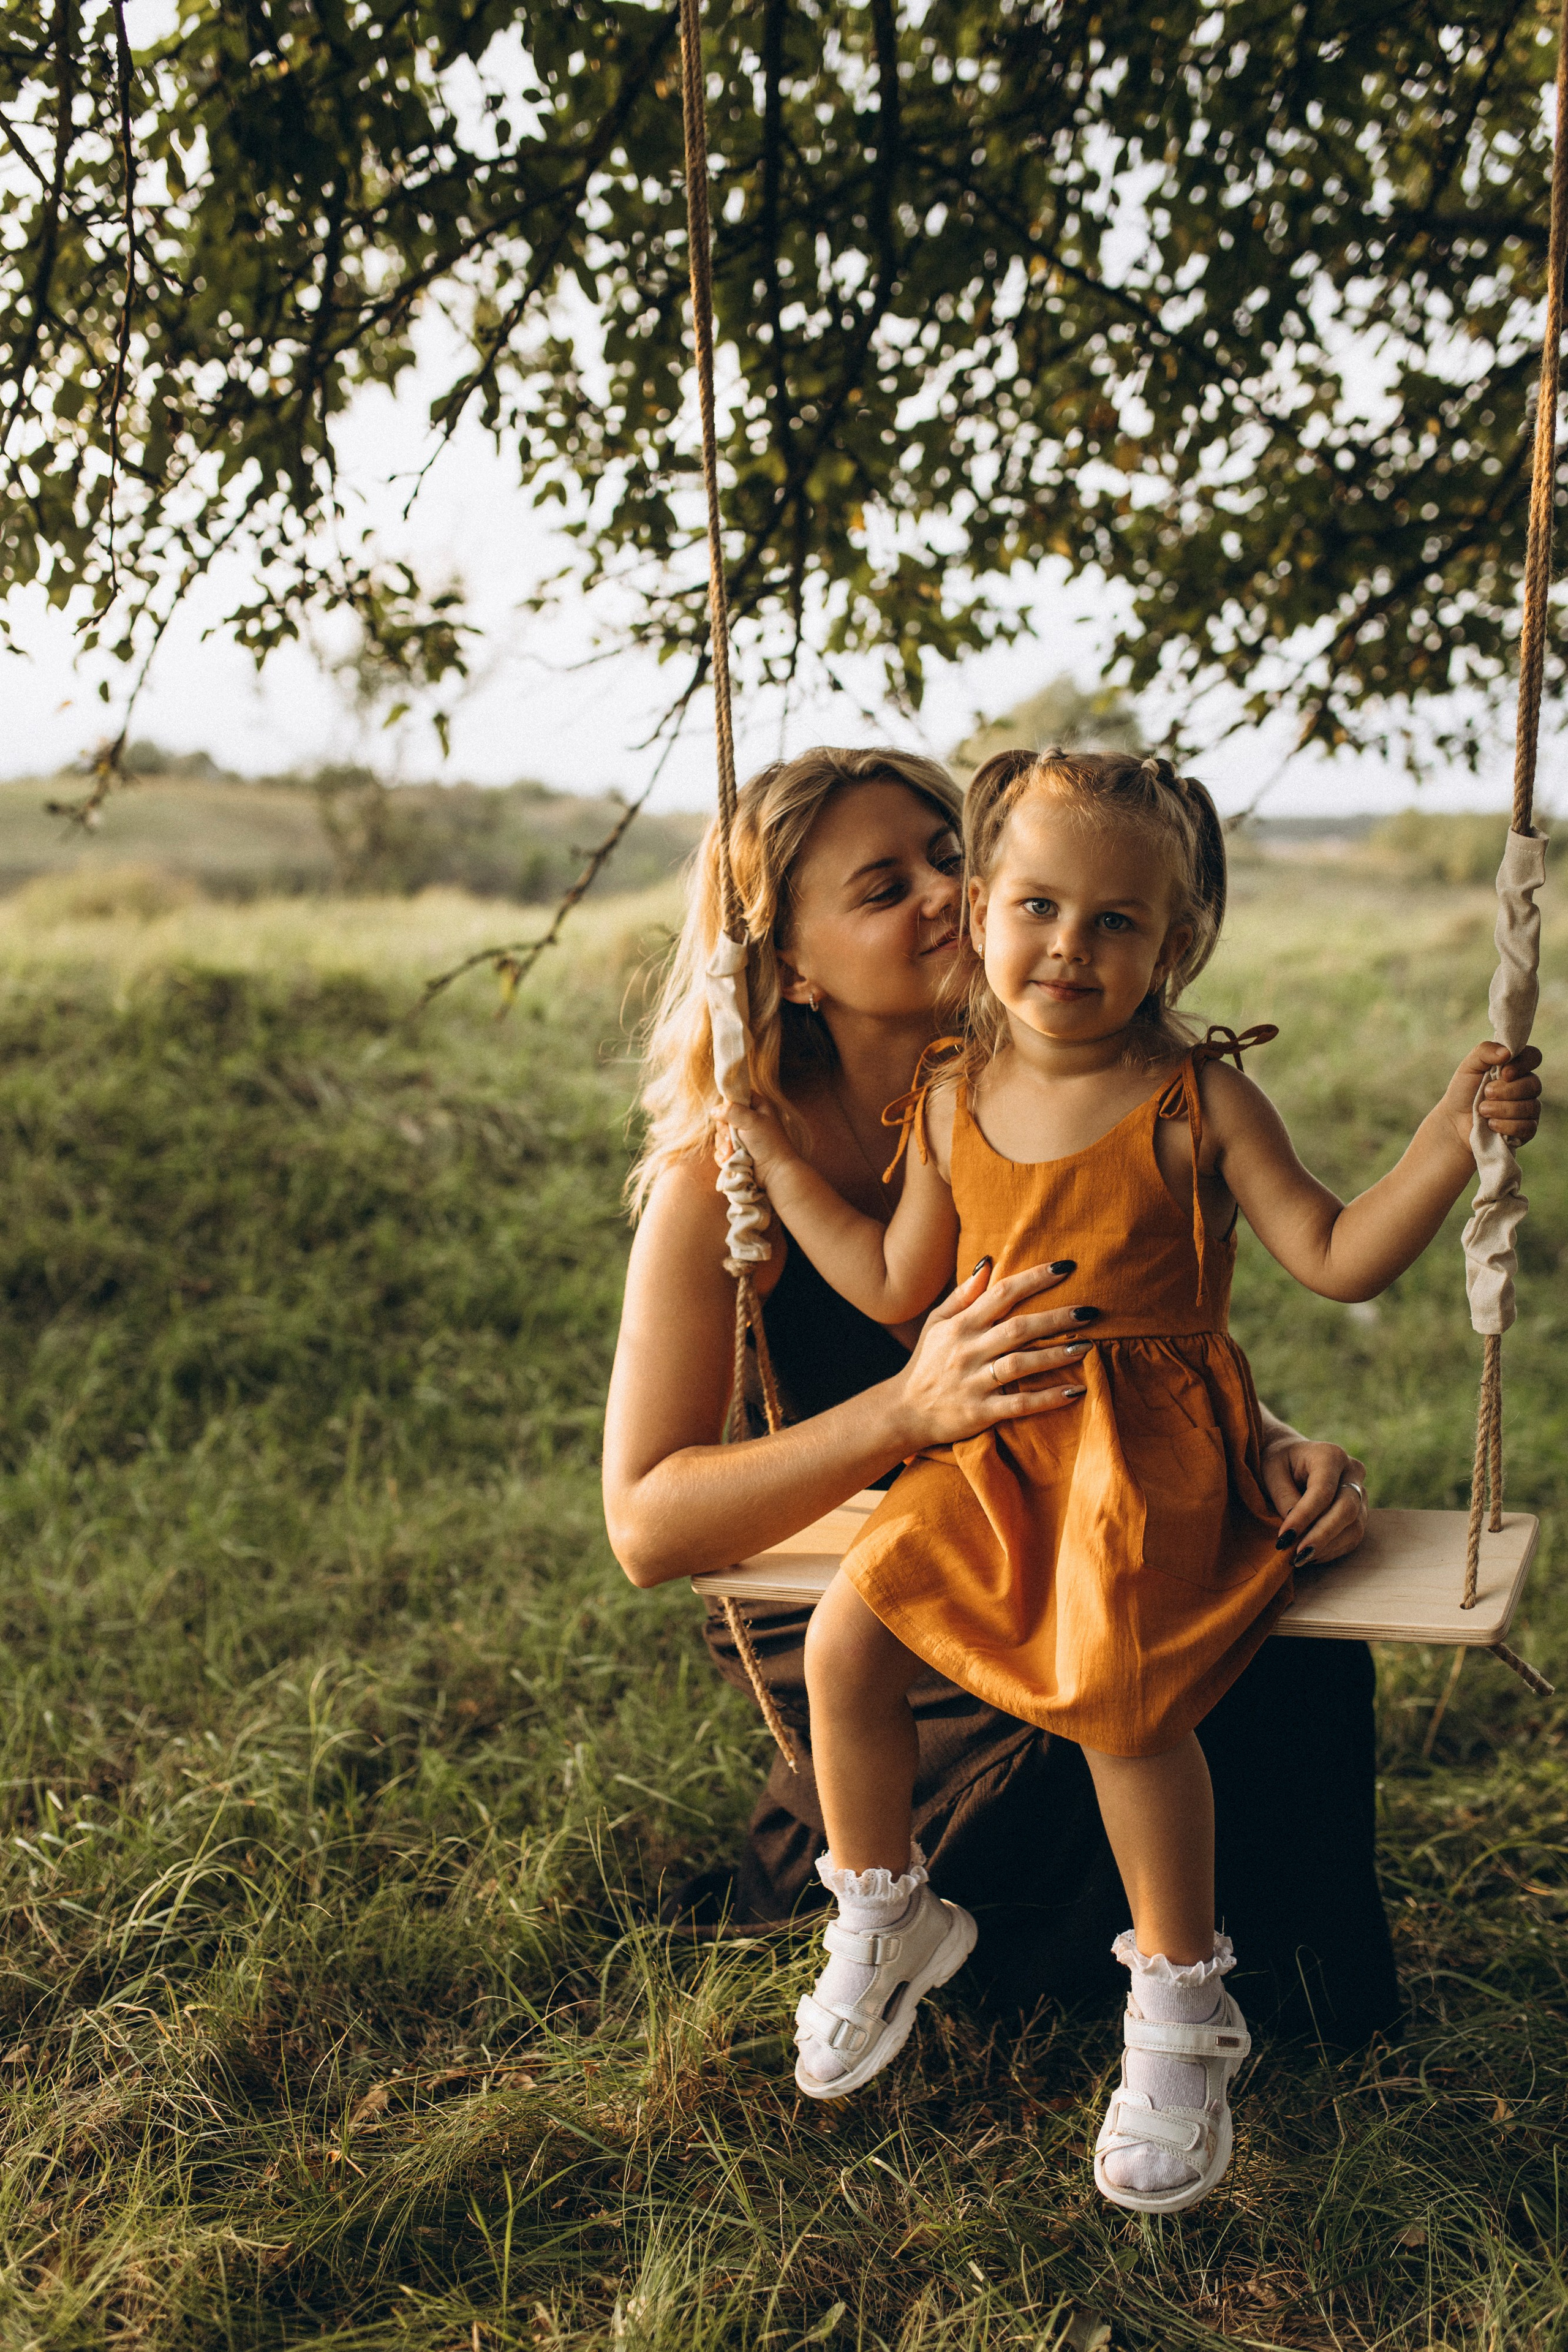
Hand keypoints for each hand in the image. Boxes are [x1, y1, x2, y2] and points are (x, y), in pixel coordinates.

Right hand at [720, 1096, 795, 1183]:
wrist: (774, 1172)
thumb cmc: (768, 1143)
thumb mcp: (752, 1121)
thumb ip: (732, 1111)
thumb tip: (714, 1111)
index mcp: (756, 1107)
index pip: (736, 1096)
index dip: (729, 1104)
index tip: (728, 1114)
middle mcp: (747, 1120)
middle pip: (723, 1117)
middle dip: (725, 1131)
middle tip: (732, 1139)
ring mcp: (741, 1137)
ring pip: (720, 1135)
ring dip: (724, 1146)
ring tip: (733, 1153)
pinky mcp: (735, 1152)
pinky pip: (720, 1150)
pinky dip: (723, 1156)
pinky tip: (730, 1161)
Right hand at [893, 1259, 1093, 1450]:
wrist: (904, 1411)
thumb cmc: (926, 1362)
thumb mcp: (936, 1323)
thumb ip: (963, 1295)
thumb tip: (988, 1262)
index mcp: (960, 1325)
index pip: (1002, 1293)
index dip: (1035, 1278)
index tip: (1065, 1267)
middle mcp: (968, 1350)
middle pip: (1018, 1328)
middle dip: (1057, 1318)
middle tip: (1091, 1311)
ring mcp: (974, 1382)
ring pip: (1021, 1364)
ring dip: (1056, 1355)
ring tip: (1087, 1347)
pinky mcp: (981, 1412)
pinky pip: (1019, 1403)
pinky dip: (1048, 1398)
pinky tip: (1075, 1391)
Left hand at [1260, 1436, 1368, 1564]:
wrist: (1293, 1458)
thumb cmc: (1279, 1462)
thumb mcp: (1272, 1471)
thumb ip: (1283, 1497)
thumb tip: (1294, 1531)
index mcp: (1331, 1455)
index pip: (1323, 1491)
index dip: (1304, 1516)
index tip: (1284, 1538)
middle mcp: (1353, 1472)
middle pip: (1346, 1509)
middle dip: (1321, 1536)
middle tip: (1296, 1555)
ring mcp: (1361, 1492)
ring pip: (1354, 1527)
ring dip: (1327, 1547)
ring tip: (1299, 1559)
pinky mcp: (1360, 1511)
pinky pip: (1353, 1537)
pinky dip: (1331, 1550)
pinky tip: (1310, 1556)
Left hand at [1440, 1042, 1541, 1153]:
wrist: (1454, 1121)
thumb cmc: (1463, 1091)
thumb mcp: (1468, 1067)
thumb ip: (1485, 1051)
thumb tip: (1507, 1052)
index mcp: (1516, 1067)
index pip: (1534, 1057)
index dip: (1522, 1064)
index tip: (1504, 1073)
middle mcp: (1526, 1086)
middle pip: (1534, 1085)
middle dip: (1507, 1091)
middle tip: (1486, 1093)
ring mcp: (1529, 1108)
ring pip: (1530, 1107)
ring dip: (1502, 1109)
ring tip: (1482, 1110)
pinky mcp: (1526, 1129)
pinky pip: (1528, 1127)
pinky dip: (1506, 1126)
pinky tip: (1491, 1125)